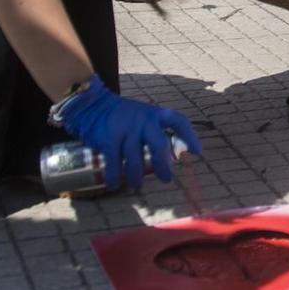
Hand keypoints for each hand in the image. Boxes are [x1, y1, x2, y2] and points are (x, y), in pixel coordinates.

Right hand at [57, 76, 200, 189]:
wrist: (91, 104)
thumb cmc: (123, 115)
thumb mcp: (143, 116)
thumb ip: (155, 132)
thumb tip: (171, 157)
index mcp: (154, 114)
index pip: (177, 120)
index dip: (189, 136)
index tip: (197, 151)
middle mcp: (143, 121)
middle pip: (158, 144)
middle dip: (163, 164)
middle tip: (166, 179)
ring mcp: (126, 129)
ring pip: (135, 159)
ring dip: (137, 176)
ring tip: (138, 185)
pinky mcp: (109, 139)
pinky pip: (114, 163)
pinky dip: (114, 177)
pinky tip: (114, 185)